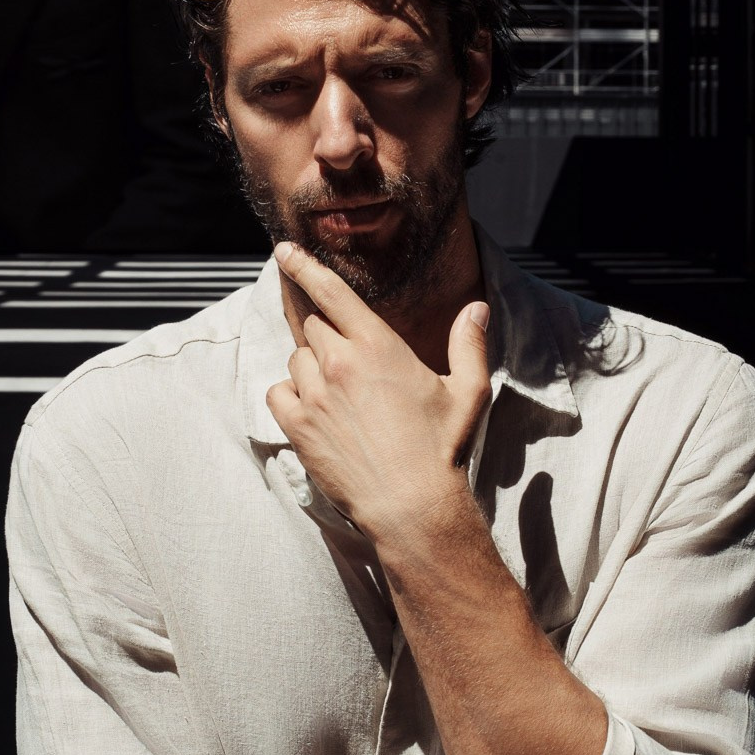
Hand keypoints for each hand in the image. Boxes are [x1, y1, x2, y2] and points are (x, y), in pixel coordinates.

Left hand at [265, 241, 492, 540]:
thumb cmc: (441, 448)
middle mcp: (339, 363)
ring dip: (311, 364)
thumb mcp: (467, 392)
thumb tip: (476, 309)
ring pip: (296, 357)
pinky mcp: (297, 425)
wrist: (410, 504)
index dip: (304, 266)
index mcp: (377, 346)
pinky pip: (278, 391)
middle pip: (313, 324)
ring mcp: (313, 395)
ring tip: (340, 393)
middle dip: (326, 332)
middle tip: (347, 360)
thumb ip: (469, 344)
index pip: (331, 291)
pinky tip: (315, 410)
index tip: (285, 250)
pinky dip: (291, 394)